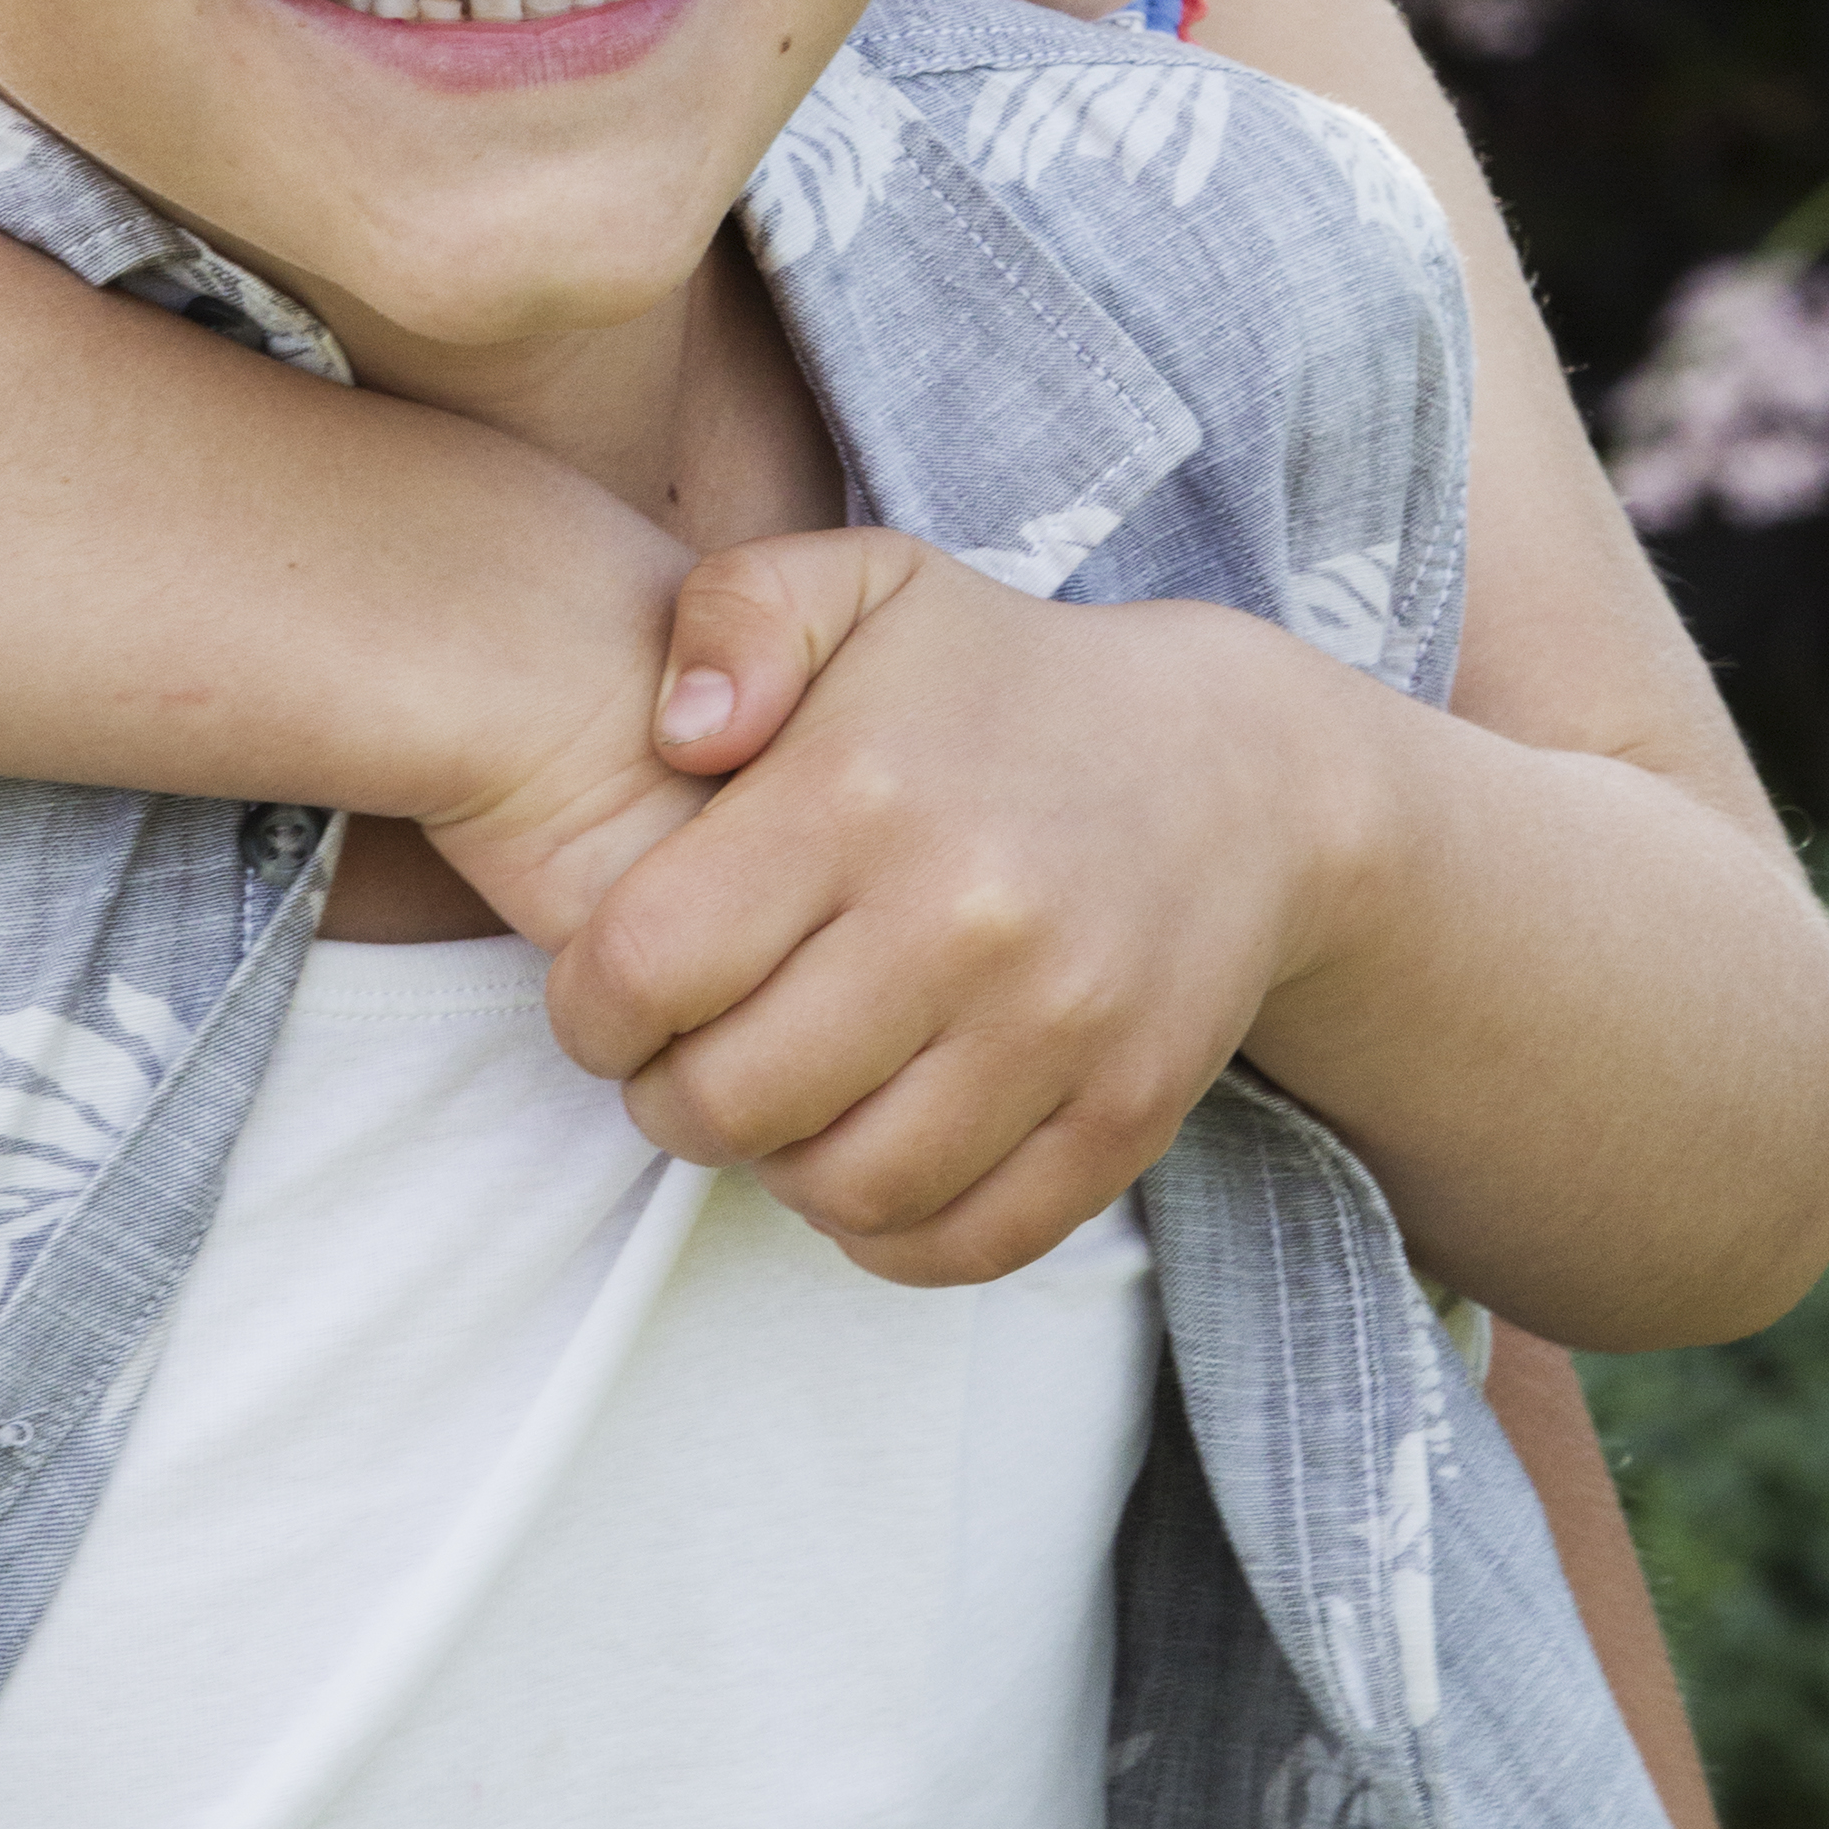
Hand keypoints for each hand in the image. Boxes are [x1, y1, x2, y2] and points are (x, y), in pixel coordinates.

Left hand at [536, 535, 1375, 1284]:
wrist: (1239, 770)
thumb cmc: (998, 682)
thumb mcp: (863, 584)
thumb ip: (733, 613)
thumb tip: (679, 735)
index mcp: (862, 791)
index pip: (647, 965)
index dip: (590, 1007)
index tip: (607, 994)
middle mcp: (964, 917)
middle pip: (731, 1100)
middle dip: (668, 1099)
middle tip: (678, 1062)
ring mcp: (1058, 1027)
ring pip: (842, 1188)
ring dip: (773, 1170)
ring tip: (774, 1103)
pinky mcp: (1127, 1114)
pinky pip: (964, 1245)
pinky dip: (888, 1233)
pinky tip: (865, 1156)